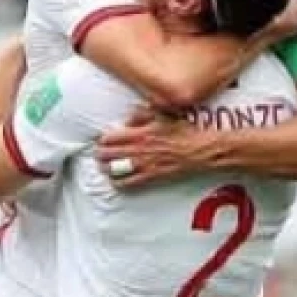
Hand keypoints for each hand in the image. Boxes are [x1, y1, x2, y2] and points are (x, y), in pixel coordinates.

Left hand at [96, 108, 222, 188]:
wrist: (199, 149)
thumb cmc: (183, 130)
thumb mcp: (162, 114)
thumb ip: (142, 113)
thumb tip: (127, 119)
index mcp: (140, 133)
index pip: (111, 138)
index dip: (103, 140)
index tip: (101, 141)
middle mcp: (139, 149)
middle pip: (110, 154)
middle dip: (101, 155)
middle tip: (98, 155)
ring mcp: (145, 164)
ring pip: (117, 169)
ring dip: (107, 169)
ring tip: (102, 168)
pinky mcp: (152, 176)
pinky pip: (131, 182)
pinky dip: (120, 183)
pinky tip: (115, 182)